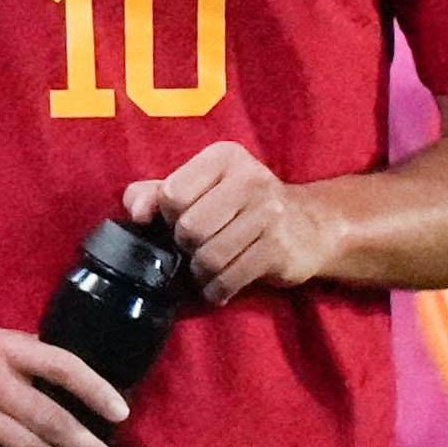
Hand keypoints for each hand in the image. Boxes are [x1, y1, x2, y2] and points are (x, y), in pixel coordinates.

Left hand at [122, 144, 328, 303]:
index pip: (173, 193)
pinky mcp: (279, 249)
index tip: (180, 220)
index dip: (168, 216)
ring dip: (201, 272)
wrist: (310, 225)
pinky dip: (217, 289)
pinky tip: (219, 285)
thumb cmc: (242, 205)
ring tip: (207, 269)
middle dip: (186, 246)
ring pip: (208, 257)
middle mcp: (250, 179)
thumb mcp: (201, 187)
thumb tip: (137, 211)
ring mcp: (268, 214)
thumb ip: (156, 192)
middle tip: (197, 247)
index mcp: (224, 157)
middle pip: (189, 228)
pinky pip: (229, 278)